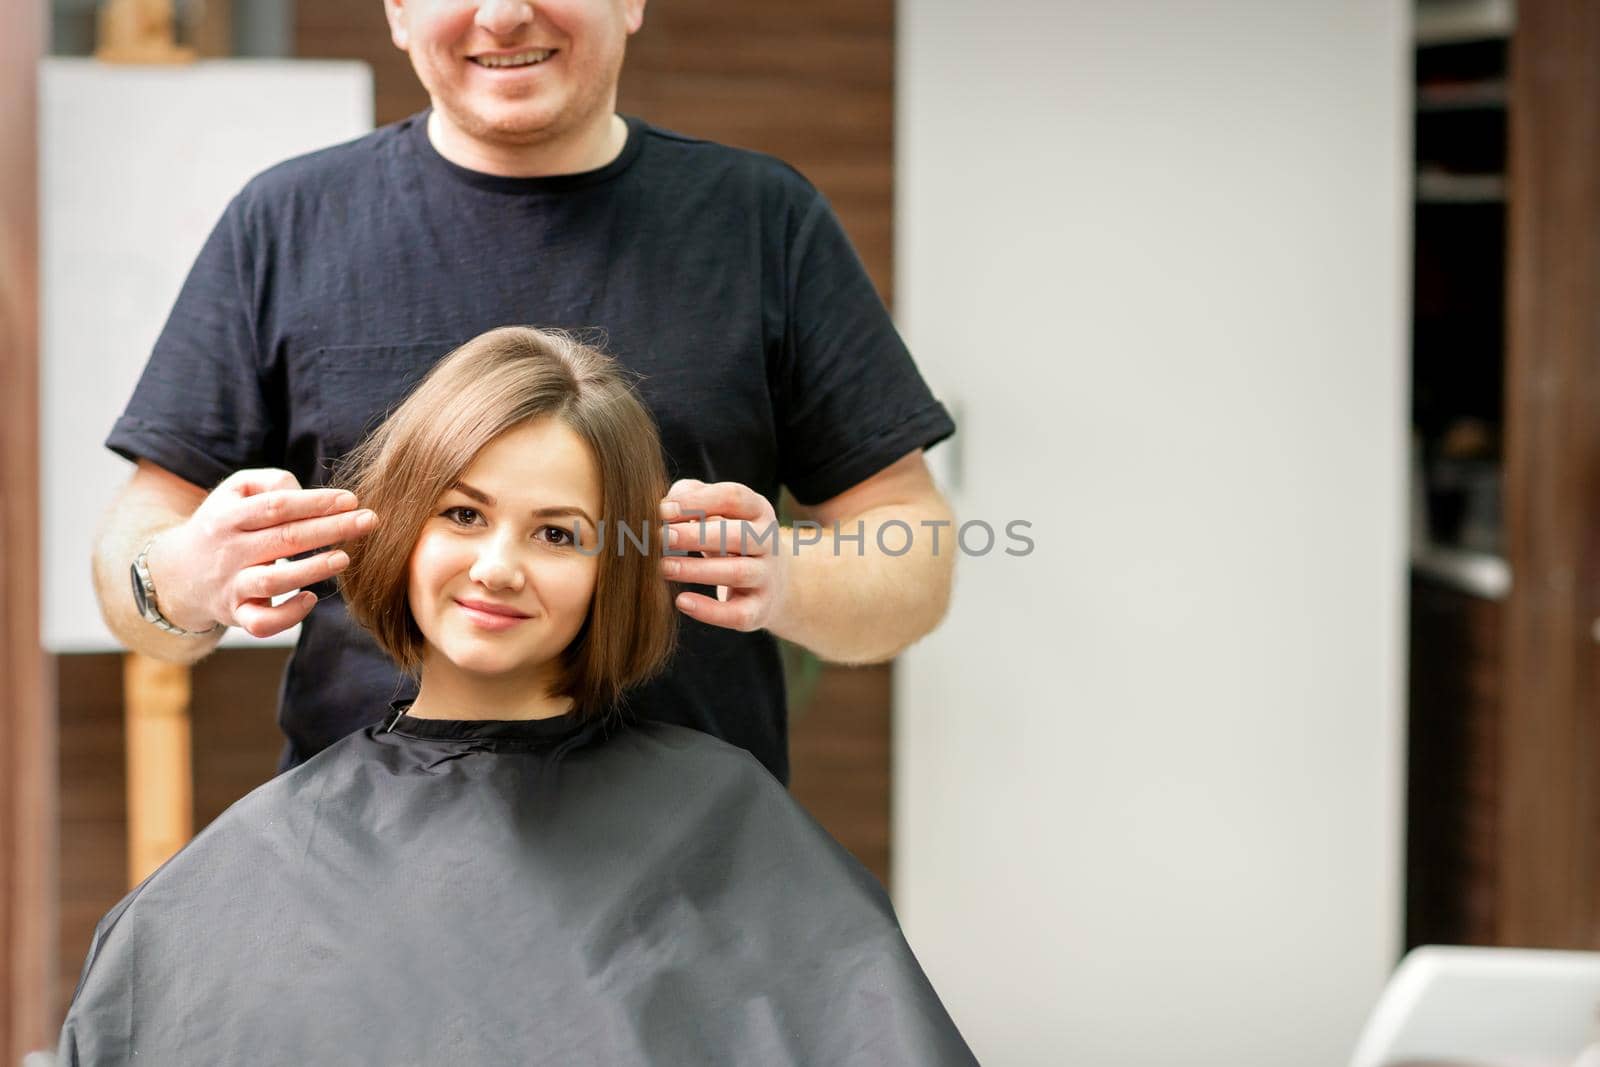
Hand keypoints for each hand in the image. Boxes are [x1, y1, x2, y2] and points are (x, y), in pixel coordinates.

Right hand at [144, 468, 377, 638]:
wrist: (176, 573)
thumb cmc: (222, 524)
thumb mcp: (234, 492)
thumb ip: (270, 483)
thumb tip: (304, 491)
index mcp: (227, 517)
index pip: (276, 506)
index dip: (315, 502)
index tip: (351, 499)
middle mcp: (229, 552)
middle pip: (284, 539)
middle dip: (331, 529)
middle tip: (369, 521)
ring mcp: (231, 586)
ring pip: (274, 581)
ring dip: (312, 570)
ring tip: (345, 558)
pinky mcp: (236, 615)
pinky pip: (261, 623)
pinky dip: (289, 615)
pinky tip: (311, 598)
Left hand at [659, 479, 790, 632]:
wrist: (774, 583)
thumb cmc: (730, 538)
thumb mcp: (717, 512)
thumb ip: (690, 498)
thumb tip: (663, 508)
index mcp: (758, 511)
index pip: (733, 498)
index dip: (698, 502)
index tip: (663, 510)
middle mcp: (768, 542)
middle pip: (738, 534)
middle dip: (696, 535)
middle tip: (661, 538)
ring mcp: (767, 577)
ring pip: (737, 572)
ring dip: (697, 570)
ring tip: (664, 568)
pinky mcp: (760, 610)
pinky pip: (737, 613)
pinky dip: (709, 610)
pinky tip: (681, 602)